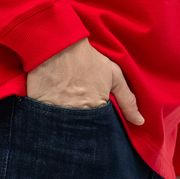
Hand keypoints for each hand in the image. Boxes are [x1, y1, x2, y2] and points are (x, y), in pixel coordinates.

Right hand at [27, 39, 143, 124]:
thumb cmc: (87, 59)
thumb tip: (140, 122)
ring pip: (63, 131)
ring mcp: (57, 112)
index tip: (94, 118)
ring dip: (64, 128)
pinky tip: (50, 113)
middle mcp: (78, 113)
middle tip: (79, 115)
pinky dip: (47, 121)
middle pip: (81, 133)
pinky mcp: (39, 108)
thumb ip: (127, 100)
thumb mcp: (113, 75)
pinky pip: (44, 123)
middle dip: (82, 130)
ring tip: (65, 112)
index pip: (100, 129)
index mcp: (96, 108)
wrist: (57, 45)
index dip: (97, 126)